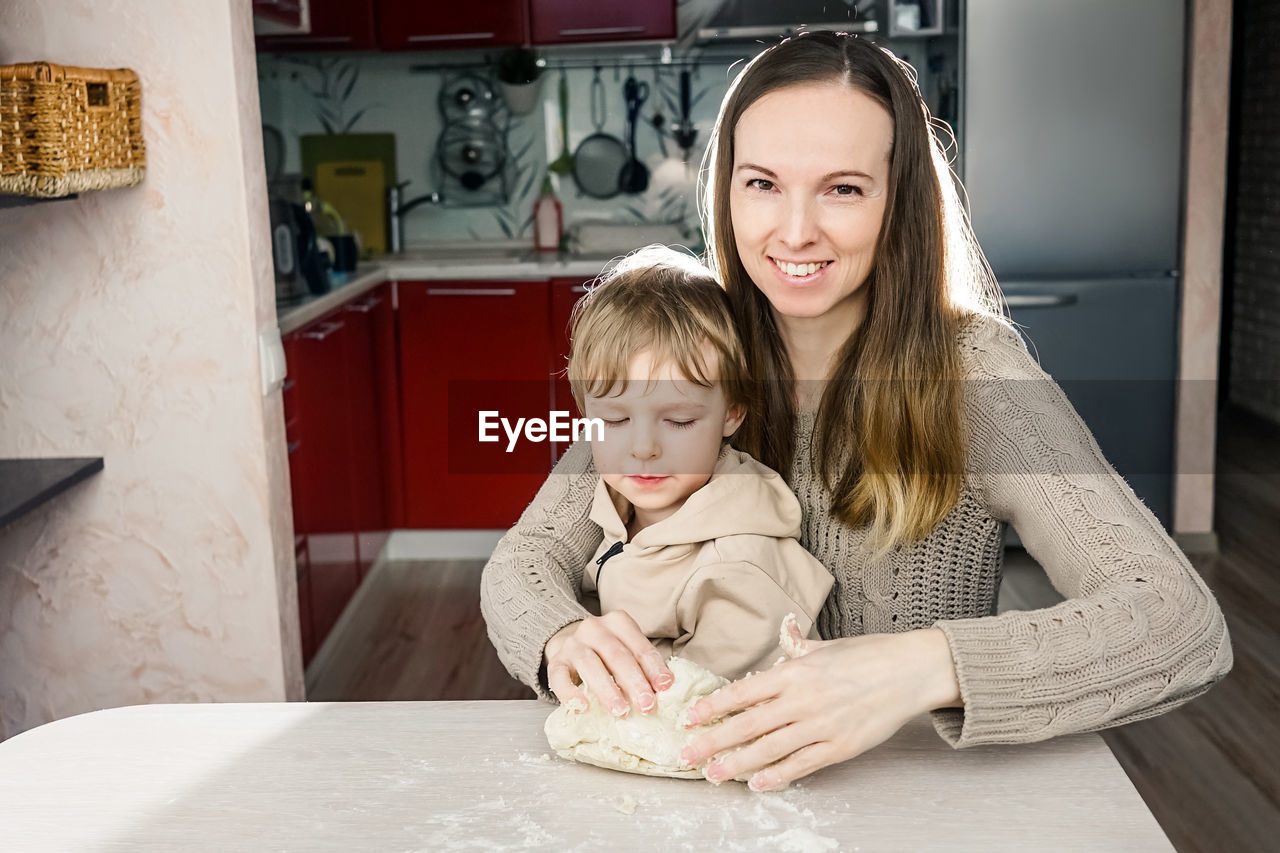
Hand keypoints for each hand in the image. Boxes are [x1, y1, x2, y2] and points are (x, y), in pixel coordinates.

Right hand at [543, 611, 674, 717]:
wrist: (567, 641)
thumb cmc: (605, 652)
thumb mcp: (626, 650)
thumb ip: (642, 666)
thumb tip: (664, 690)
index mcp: (618, 622)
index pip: (639, 646)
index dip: (653, 667)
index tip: (665, 687)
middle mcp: (594, 629)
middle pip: (617, 655)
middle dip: (634, 681)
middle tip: (647, 704)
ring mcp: (572, 644)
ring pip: (590, 664)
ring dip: (607, 689)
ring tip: (620, 710)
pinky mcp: (555, 661)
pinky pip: (559, 677)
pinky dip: (570, 693)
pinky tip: (583, 707)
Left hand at [679, 625, 961, 790]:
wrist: (910, 670)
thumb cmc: (867, 655)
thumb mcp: (826, 646)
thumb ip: (798, 648)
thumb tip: (784, 633)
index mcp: (794, 671)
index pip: (743, 692)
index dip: (712, 707)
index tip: (689, 718)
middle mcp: (802, 699)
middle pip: (747, 724)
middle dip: (712, 741)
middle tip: (686, 755)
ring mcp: (821, 725)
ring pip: (769, 749)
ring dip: (736, 763)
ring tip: (712, 774)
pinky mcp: (840, 746)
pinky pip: (802, 764)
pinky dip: (778, 775)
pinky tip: (757, 782)